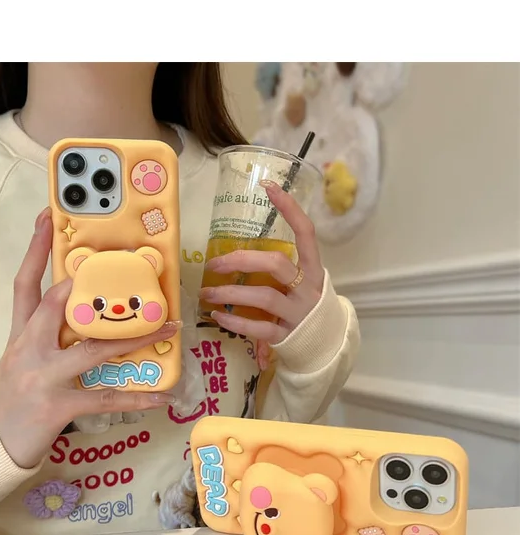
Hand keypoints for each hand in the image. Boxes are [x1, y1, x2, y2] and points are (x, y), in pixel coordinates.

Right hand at [0, 208, 178, 468]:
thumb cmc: (11, 398)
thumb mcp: (20, 358)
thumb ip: (45, 334)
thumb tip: (84, 313)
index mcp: (20, 334)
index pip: (25, 284)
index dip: (35, 250)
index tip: (46, 219)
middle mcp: (29, 349)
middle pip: (54, 305)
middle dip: (85, 287)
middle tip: (120, 273)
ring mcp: (43, 376)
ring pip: (92, 349)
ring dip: (134, 338)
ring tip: (167, 329)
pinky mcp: (58, 405)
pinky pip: (105, 398)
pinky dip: (137, 398)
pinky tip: (162, 397)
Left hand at [199, 181, 323, 344]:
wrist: (326, 346)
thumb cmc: (307, 308)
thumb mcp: (302, 283)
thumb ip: (279, 270)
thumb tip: (239, 252)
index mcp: (313, 271)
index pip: (306, 234)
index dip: (290, 210)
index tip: (270, 188)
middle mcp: (308, 289)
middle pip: (276, 265)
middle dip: (243, 260)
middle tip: (215, 262)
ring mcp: (298, 314)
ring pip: (264, 298)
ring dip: (232, 293)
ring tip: (208, 292)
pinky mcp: (287, 336)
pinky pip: (259, 328)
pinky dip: (235, 322)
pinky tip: (218, 317)